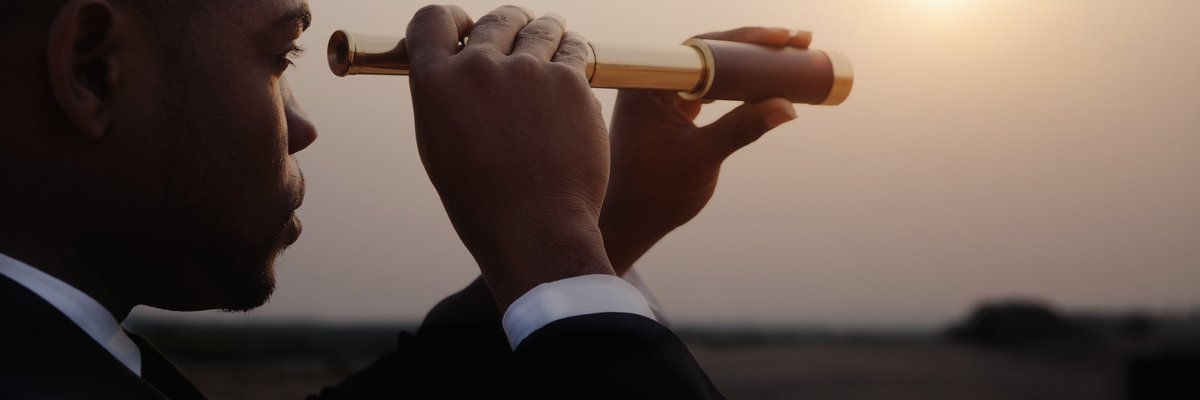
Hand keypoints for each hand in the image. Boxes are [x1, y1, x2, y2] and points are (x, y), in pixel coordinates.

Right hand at [406, 6, 612, 308]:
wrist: (534, 230)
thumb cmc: (483, 200)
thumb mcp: (440, 145)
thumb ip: (446, 96)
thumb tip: (460, 63)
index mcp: (435, 82)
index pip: (433, 19)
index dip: (452, 21)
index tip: (467, 30)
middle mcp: (478, 67)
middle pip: (496, 20)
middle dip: (509, 27)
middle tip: (519, 40)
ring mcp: (527, 70)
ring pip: (542, 29)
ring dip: (547, 36)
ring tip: (553, 49)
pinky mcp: (570, 81)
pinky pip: (575, 51)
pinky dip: (574, 57)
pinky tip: (574, 74)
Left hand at [600, 28, 809, 274]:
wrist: (631, 221)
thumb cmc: (655, 193)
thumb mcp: (703, 158)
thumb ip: (741, 129)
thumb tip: (787, 107)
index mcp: (648, 84)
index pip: (703, 48)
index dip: (745, 40)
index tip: (780, 39)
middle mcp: (651, 82)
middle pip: (710, 52)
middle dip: (754, 47)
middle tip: (797, 41)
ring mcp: (661, 95)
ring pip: (712, 67)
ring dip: (747, 64)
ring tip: (788, 57)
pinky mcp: (671, 111)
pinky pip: (709, 86)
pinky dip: (736, 85)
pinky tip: (763, 83)